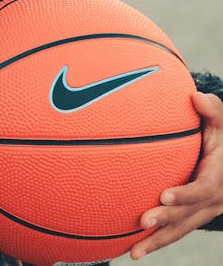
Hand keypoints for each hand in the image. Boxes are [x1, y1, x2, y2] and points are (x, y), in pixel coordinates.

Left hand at [130, 91, 222, 258]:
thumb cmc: (221, 136)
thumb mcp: (221, 122)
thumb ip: (212, 110)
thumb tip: (196, 96)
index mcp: (218, 178)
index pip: (202, 190)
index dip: (185, 195)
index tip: (165, 195)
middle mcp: (211, 201)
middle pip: (189, 216)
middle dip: (166, 220)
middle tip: (142, 221)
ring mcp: (201, 213)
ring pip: (180, 231)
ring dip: (157, 242)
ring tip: (134, 253)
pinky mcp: (192, 218)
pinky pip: (175, 233)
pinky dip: (156, 243)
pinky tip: (132, 251)